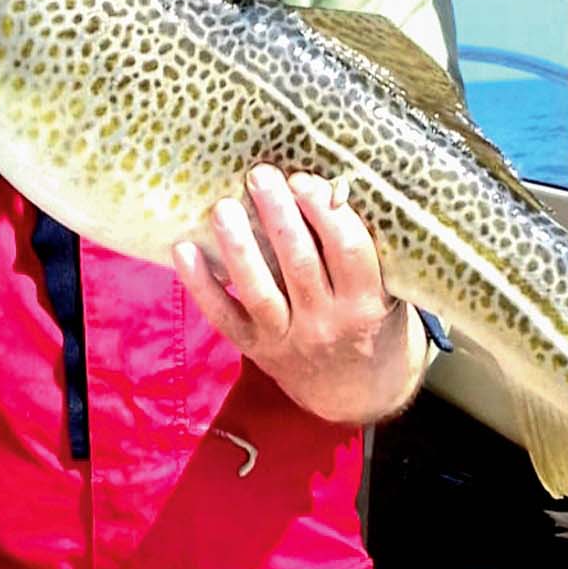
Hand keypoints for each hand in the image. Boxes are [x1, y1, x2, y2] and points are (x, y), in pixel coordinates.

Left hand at [173, 163, 429, 423]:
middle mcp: (327, 323)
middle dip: (279, 216)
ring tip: (224, 207)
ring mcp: (288, 339)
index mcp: (366, 303)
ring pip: (259, 291)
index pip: (349, 251)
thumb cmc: (371, 319)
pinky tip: (183, 250)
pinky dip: (201, 285)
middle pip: (300, 263)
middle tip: (260, 176)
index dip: (326, 213)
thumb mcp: (384, 288)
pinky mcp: (256, 349)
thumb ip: (360, 248)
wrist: (356, 392)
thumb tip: (330, 187)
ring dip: (239, 246)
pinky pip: (224, 316)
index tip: (305, 180)